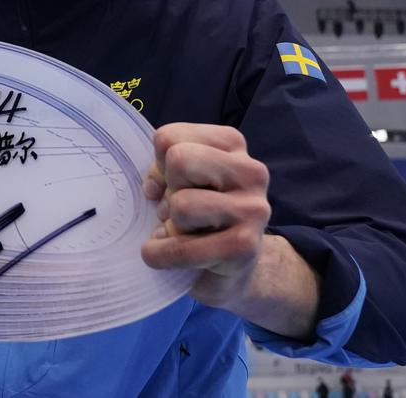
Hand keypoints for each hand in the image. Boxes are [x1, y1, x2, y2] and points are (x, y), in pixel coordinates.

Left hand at [141, 123, 270, 310]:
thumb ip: (162, 169)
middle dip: (168, 191)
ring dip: (170, 224)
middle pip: (178, 160)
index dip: (159, 166)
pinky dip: (161, 255)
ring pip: (182, 204)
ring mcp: (253, 208)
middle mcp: (250, 171)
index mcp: (232, 144)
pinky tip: (166, 257)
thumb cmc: (200, 215)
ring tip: (185, 232)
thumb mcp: (180, 180)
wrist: (234, 268)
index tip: (172, 186)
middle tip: (180, 211)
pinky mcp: (245, 246)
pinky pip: (182, 248)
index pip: (168, 138)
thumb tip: (153, 189)